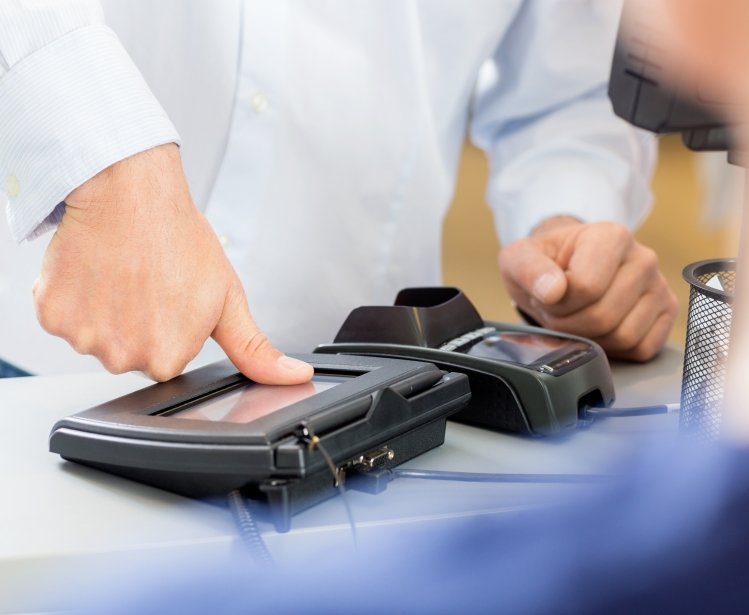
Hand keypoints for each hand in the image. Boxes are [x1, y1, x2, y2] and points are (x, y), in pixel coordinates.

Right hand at [33, 144, 312, 382]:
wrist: (130, 191)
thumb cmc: (178, 238)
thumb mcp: (228, 298)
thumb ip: (254, 349)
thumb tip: (294, 378)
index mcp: (167, 358)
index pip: (165, 359)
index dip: (170, 327)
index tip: (171, 299)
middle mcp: (123, 357)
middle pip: (130, 352)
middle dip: (138, 323)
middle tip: (148, 283)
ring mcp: (83, 338)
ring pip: (96, 335)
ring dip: (105, 310)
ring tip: (123, 273)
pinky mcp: (51, 315)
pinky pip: (64, 316)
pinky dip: (75, 296)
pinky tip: (97, 270)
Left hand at [498, 216, 677, 361]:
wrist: (565, 268)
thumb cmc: (545, 264)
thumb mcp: (520, 259)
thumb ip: (528, 269)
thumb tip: (552, 291)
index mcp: (612, 236)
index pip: (586, 287)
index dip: (558, 303)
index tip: (549, 294)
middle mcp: (643, 259)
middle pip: (603, 317)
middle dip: (570, 323)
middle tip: (559, 310)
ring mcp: (659, 287)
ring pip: (624, 336)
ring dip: (591, 338)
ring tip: (578, 316)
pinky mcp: (667, 313)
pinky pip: (642, 348)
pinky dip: (615, 349)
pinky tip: (599, 329)